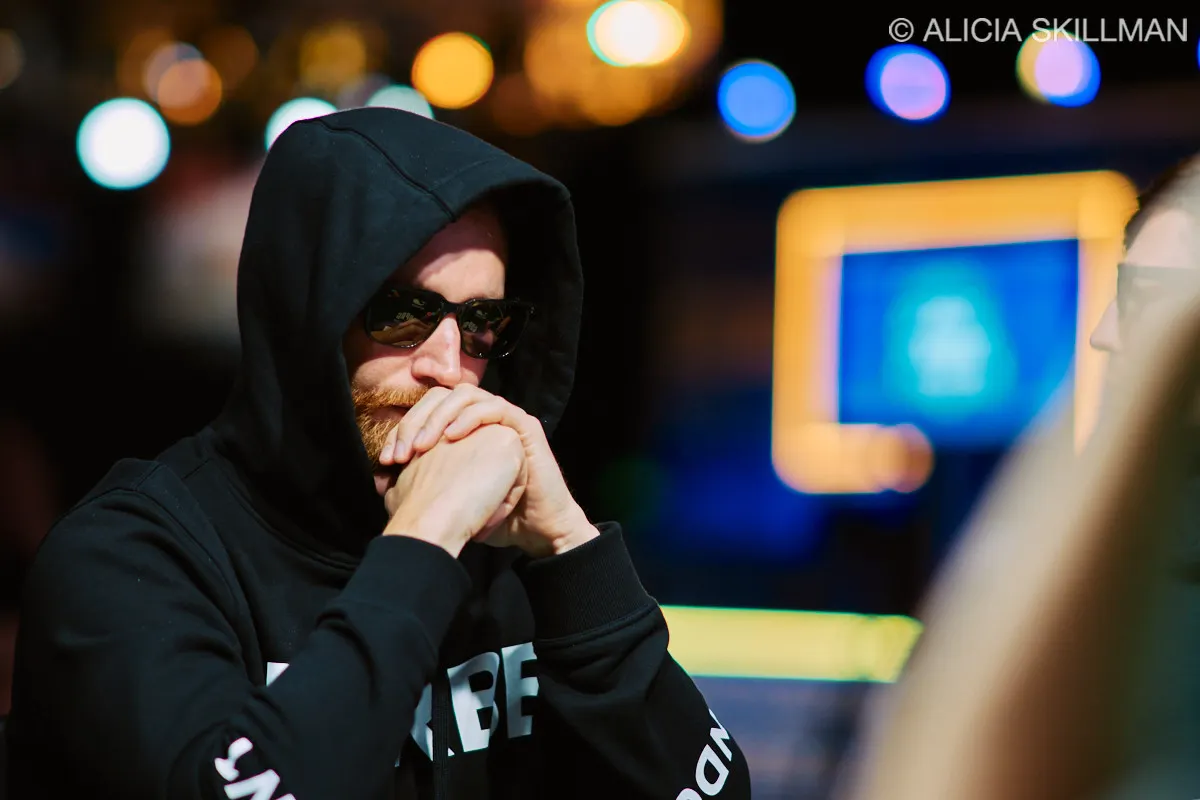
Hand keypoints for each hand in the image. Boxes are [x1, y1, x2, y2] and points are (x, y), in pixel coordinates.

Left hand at [379, 385, 599, 556]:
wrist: (533, 531)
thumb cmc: (491, 515)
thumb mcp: (448, 498)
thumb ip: (420, 484)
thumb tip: (380, 482)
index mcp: (462, 428)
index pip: (426, 410)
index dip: (403, 429)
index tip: (387, 460)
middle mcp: (482, 418)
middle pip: (441, 397)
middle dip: (415, 421)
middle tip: (400, 453)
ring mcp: (505, 418)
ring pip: (466, 395)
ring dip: (439, 417)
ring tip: (423, 445)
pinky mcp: (524, 426)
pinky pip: (495, 407)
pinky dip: (470, 417)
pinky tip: (453, 436)